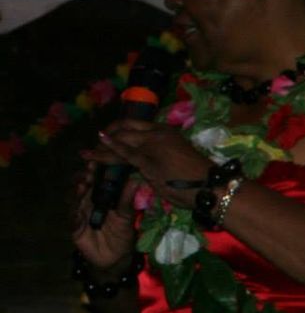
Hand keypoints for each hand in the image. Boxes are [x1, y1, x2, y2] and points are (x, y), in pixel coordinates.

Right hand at [70, 160, 137, 271]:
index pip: (96, 180)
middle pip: (82, 186)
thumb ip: (127, 200)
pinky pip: (72, 219)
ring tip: (83, 186)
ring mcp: (80, 212)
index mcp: (101, 196)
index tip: (98, 162)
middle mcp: (88, 201)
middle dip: (84, 178)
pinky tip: (77, 211)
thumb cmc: (122, 233)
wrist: (116, 256)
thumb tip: (135, 181)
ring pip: (74, 199)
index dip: (95, 171)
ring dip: (77, 192)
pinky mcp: (74, 226)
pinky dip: (74, 214)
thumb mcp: (126, 216)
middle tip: (89, 171)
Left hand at [87, 119, 210, 210]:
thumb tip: (141, 166)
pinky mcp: (147, 159)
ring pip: (121, 141)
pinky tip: (95, 150)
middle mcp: (158, 132)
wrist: (210, 186)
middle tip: (94, 148)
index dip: (118, 130)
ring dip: (101, 148)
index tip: (107, 138)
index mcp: (166, 131)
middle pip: (125, 129)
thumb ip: (156, 159)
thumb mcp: (174, 161)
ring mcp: (152, 143)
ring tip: (86, 154)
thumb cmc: (197, 178)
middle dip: (107, 137)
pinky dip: (107, 151)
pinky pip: (123, 153)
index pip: (135, 126)